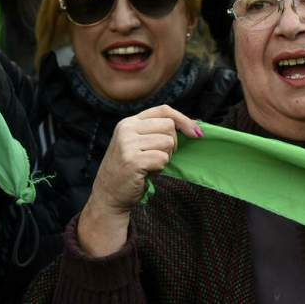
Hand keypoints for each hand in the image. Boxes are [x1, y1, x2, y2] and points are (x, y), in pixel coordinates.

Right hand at [78, 106, 201, 256]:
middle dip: (172, 144)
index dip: (183, 119)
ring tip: (150, 166)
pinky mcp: (132, 160)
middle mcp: (126, 129)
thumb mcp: (140, 144)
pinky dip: (160, 169)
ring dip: (165, 158)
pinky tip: (147, 173)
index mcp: (129, 122)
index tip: (196, 133)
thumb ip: (159, 132)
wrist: (109, 195)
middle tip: (158, 157)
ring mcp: (128, 144)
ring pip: (168, 143)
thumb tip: (196, 126)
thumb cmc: (131, 169)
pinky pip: (162, 159)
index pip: (163, 110)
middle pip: (169, 126)